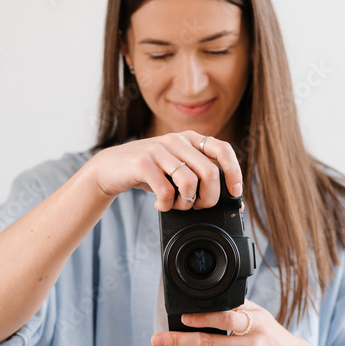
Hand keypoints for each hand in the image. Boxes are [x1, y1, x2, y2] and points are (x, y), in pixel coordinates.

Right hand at [87, 131, 242, 211]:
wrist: (110, 169)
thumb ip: (200, 177)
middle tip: (197, 206)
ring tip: (176, 205)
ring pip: (190, 182)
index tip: (234, 192)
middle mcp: (176, 140)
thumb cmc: (149, 172)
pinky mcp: (142, 162)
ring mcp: (159, 149)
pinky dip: (167, 205)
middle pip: (210, 173)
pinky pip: (166, 191)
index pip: (223, 150)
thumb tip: (234, 200)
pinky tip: (161, 204)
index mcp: (190, 139)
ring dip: (186, 203)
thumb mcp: (177, 170)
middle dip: (209, 198)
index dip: (234, 172)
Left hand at [150, 298, 302, 345]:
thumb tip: (204, 301)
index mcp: (256, 325)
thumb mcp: (260, 315)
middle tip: (157, 338)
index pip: (225, 319)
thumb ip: (236, 307)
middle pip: (208, 344)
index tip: (181, 318)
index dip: (201, 319)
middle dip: (177, 341)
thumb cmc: (271, 335)